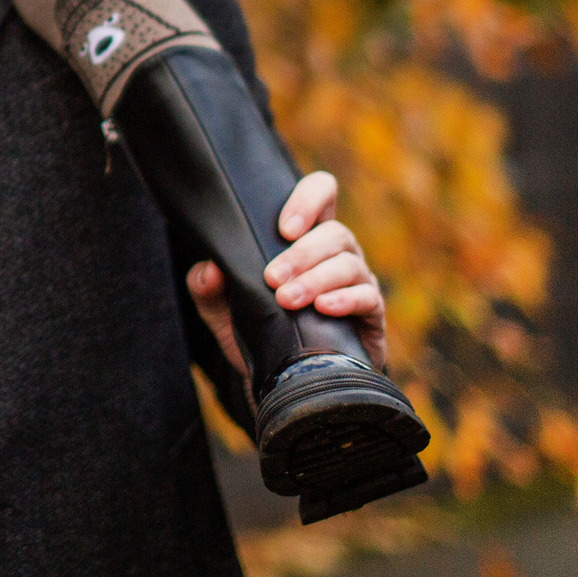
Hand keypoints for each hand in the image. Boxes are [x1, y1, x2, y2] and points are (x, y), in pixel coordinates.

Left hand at [184, 171, 388, 378]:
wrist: (284, 382)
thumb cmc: (257, 331)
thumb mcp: (221, 309)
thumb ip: (207, 286)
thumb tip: (211, 269)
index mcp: (306, 237)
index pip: (321, 194)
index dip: (307, 199)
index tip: (283, 227)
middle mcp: (336, 253)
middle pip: (334, 232)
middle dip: (301, 254)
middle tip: (272, 278)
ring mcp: (357, 282)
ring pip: (348, 263)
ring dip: (315, 279)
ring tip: (287, 300)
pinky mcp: (371, 315)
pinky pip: (368, 298)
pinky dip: (345, 300)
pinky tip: (323, 309)